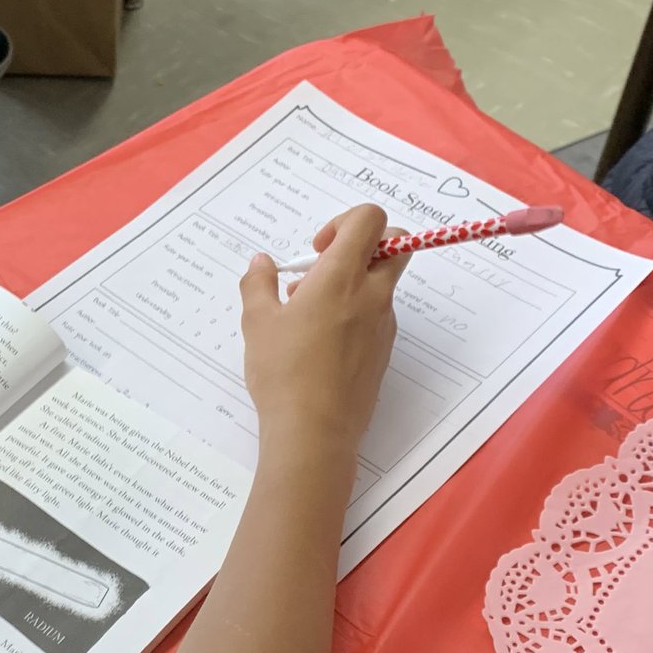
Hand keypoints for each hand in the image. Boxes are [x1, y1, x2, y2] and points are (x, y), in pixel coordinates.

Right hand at [239, 204, 408, 454]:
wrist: (314, 432)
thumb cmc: (283, 372)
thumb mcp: (257, 322)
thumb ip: (259, 283)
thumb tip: (261, 263)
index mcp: (343, 276)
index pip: (371, 219)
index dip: (345, 222)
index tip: (318, 250)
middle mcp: (372, 296)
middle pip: (396, 245)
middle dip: (365, 247)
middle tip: (325, 272)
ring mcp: (383, 327)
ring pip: (381, 287)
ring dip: (352, 287)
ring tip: (306, 317)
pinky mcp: (383, 355)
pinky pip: (376, 320)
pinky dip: (354, 318)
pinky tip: (319, 346)